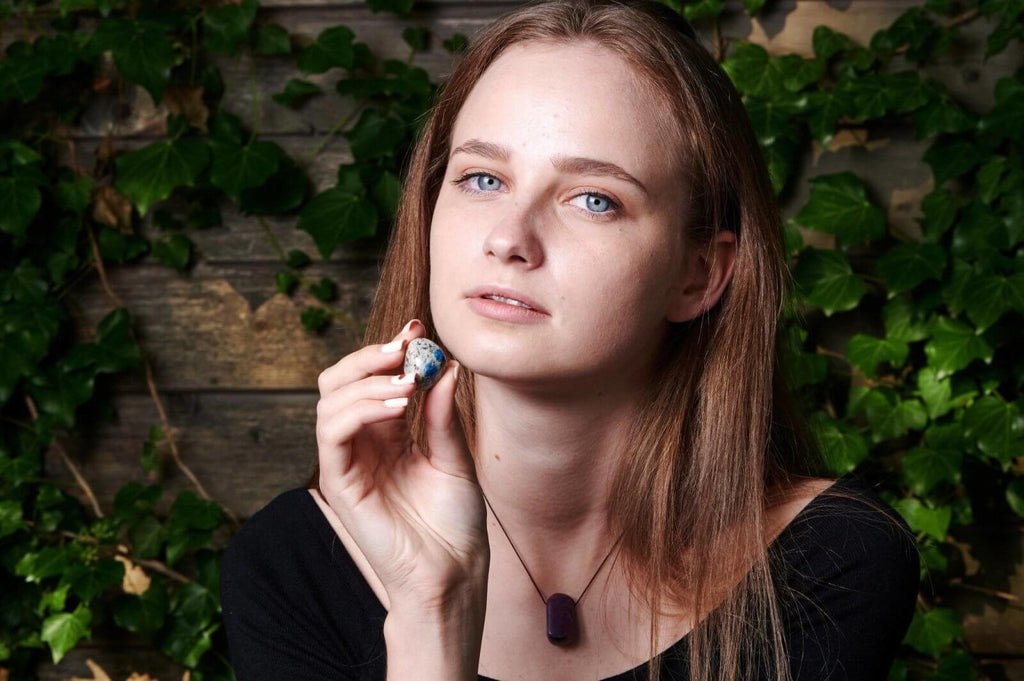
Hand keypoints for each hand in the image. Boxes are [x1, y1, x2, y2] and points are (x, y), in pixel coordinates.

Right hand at [315, 319, 487, 609]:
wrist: (452, 574)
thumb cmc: (455, 524)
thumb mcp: (455, 458)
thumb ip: (442, 415)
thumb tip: (446, 366)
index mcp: (388, 434)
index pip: (374, 379)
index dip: (390, 350)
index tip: (418, 329)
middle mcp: (363, 443)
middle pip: (341, 381)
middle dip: (369, 356)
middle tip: (405, 346)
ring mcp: (348, 461)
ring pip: (331, 400)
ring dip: (367, 380)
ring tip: (407, 382)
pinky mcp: (339, 482)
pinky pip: (332, 433)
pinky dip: (359, 408)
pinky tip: (395, 404)